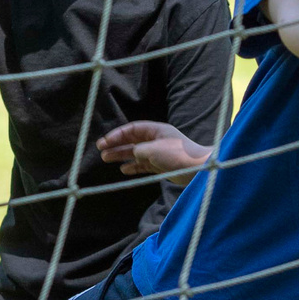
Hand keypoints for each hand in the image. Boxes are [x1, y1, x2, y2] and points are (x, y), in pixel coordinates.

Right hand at [97, 120, 212, 186]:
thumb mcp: (153, 150)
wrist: (198, 169)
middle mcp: (156, 140)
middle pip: (132, 140)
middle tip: (101, 150)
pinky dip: (133, 167)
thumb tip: (133, 154)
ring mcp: (158, 153)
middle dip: (116, 145)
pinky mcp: (161, 165)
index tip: (105, 142)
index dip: (117, 135)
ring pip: (136, 153)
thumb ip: (139, 150)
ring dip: (121, 155)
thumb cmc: (178, 155)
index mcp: (156, 130)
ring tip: (106, 158)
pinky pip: (143, 165)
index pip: (132, 129)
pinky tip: (123, 170)